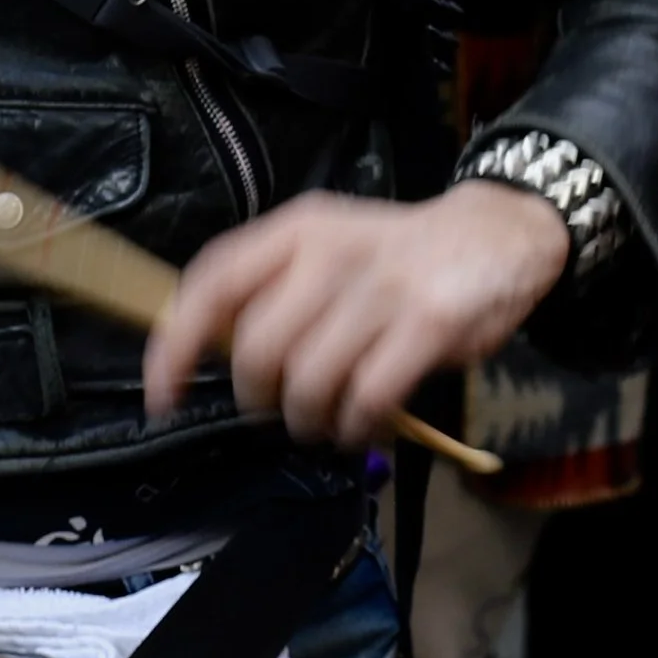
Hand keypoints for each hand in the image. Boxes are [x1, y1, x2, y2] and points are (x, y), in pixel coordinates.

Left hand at [142, 183, 571, 450]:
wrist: (495, 234)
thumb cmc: (394, 254)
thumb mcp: (326, 247)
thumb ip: (273, 287)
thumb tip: (210, 350)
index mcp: (295, 230)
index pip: (213, 282)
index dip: (177, 343)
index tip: (163, 395)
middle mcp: (328, 253)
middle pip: (257, 349)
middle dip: (260, 398)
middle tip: (281, 409)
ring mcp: (379, 288)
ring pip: (309, 382)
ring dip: (310, 422)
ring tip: (327, 421)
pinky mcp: (427, 325)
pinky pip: (367, 399)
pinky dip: (356, 427)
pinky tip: (363, 424)